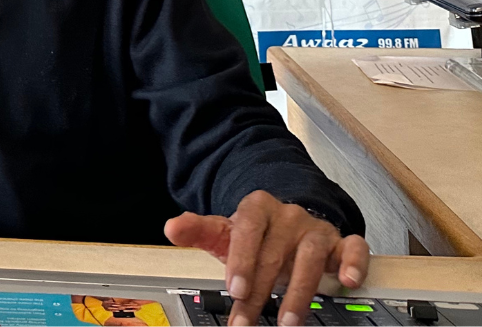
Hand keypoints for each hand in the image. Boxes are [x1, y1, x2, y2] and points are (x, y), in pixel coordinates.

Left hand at [164, 190, 368, 325]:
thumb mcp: (226, 232)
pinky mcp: (340, 242)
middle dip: (260, 292)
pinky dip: (352, 262)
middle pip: (273, 253)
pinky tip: (347, 281)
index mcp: (257, 208)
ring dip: (300, 292)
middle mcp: (288, 215)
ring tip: (288, 321)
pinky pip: (352, 248)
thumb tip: (171, 228)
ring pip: (310, 256)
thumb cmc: (255, 236)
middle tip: (246, 322)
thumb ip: (198, 230)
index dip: (241, 260)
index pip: (248, 230)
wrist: (287, 225)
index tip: (233, 288)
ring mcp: (315, 228)